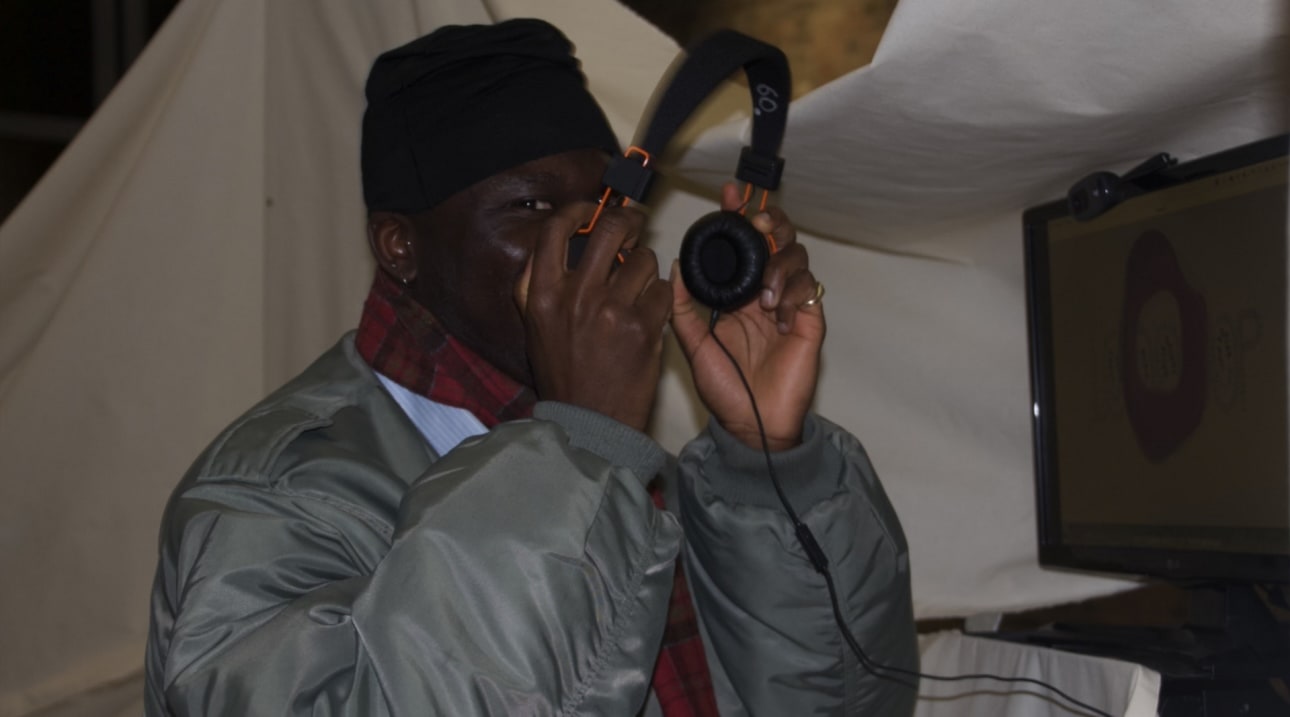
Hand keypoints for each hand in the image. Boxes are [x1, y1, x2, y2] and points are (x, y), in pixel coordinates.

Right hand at [516, 204, 672, 431]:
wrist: (589, 421)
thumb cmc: (564, 374)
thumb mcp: (535, 326)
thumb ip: (538, 283)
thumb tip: (558, 241)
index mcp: (541, 294)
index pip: (554, 230)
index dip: (578, 210)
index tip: (592, 209)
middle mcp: (574, 296)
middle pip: (608, 229)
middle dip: (628, 220)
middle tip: (635, 224)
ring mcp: (611, 310)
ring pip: (643, 260)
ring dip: (647, 267)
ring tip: (640, 286)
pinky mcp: (643, 327)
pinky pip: (662, 290)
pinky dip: (661, 297)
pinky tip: (650, 313)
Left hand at [671, 184, 824, 450]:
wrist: (753, 424)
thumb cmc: (724, 388)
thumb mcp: (693, 345)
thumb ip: (682, 308)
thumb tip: (674, 267)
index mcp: (737, 293)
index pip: (741, 244)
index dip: (738, 215)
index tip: (729, 195)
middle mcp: (764, 291)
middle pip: (777, 237)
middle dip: (770, 221)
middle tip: (758, 222)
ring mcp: (790, 303)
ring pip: (797, 255)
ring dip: (779, 264)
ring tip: (765, 295)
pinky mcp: (810, 320)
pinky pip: (809, 288)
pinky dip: (793, 291)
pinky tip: (779, 314)